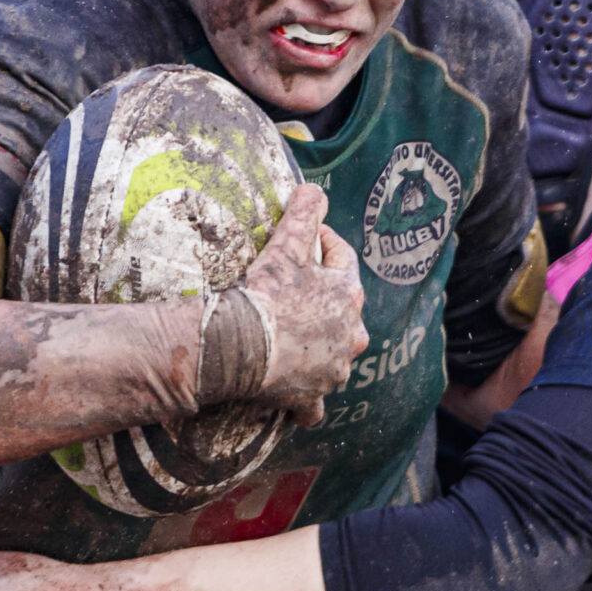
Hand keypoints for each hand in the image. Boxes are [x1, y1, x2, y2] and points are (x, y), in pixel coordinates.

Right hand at [240, 185, 365, 425]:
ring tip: (294, 340)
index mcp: (349, 295)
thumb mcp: (286, 244)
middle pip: (343, 311)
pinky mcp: (314, 397)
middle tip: (296, 291)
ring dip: (321, 348)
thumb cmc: (265, 294)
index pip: (342, 260)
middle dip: (325, 300)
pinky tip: (298, 394)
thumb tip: (314, 188)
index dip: (323, 244)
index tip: (307, 238)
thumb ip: (305, 211)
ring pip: (335, 355)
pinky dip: (309, 398)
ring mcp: (335, 369)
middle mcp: (352, 334)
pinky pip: (316, 402)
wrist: (239, 346)